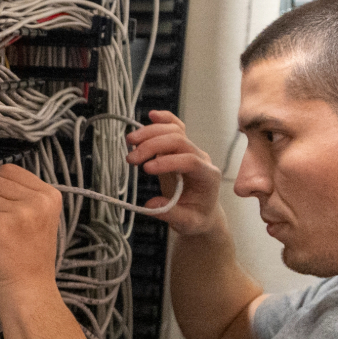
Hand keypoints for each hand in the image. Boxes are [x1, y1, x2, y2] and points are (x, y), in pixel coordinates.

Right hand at [125, 111, 223, 236]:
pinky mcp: (180, 148)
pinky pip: (176, 128)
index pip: (190, 160)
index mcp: (208, 176)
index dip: (168, 161)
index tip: (147, 169)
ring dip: (151, 133)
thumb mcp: (187, 223)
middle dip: (153, 146)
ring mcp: (191, 151)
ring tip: (130, 142)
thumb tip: (152, 204)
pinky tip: (152, 115)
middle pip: (180, 141)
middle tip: (131, 159)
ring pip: (174, 131)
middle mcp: (202, 159)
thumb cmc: (196, 217)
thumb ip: (171, 213)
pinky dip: (164, 120)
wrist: (202, 212)